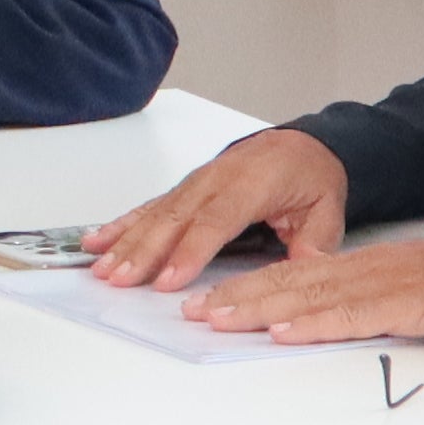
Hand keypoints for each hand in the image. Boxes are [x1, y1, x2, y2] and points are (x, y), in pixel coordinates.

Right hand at [84, 130, 351, 291]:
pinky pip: (149, 207)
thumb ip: (314, 242)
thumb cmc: (309, 175)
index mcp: (251, 184)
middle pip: (175, 218)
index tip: (170, 280)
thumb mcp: (326, 209)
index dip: (190, 251)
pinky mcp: (183, 189)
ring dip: (126, 242)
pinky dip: (121, 224)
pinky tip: (97, 239)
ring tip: (102, 267)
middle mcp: (216, 179)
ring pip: (156, 214)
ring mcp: (195, 182)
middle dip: (144, 251)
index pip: (216, 220)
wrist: (299, 145)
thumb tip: (307, 269)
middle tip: (121, 279)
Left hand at [176, 220, 423, 346]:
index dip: (246, 288)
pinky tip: (282, 330)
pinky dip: (312, 324)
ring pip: (307, 297)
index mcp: (359, 267)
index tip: (208, 302)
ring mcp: (379, 287)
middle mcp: (360, 272)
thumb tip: (319, 318)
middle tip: (191, 313)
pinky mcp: (401, 307)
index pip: (292, 276)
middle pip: (287, 284)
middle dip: (235, 298)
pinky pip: (349, 316)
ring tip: (217, 319)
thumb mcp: (400, 289)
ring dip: (258, 309)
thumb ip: (360, 301)